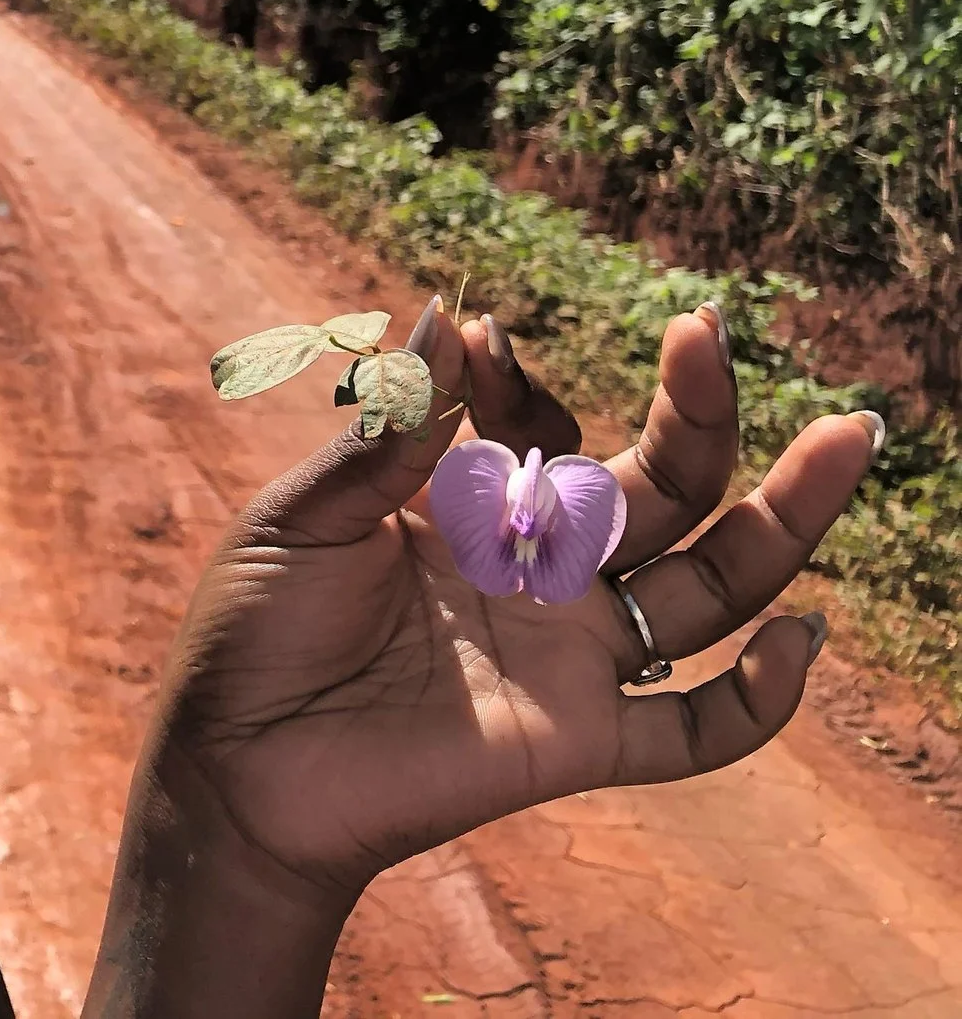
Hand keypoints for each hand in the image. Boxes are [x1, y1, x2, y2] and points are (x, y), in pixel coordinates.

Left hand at [84, 300, 881, 1017]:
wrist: (233, 764)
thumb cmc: (256, 629)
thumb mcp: (309, 514)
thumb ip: (391, 431)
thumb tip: (448, 314)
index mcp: (472, 510)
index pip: (543, 427)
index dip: (522, 382)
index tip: (482, 340)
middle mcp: (538, 574)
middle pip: (660, 490)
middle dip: (702, 414)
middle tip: (714, 332)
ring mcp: (567, 655)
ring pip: (708, 588)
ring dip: (782, 522)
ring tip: (845, 439)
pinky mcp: (575, 740)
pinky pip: (691, 729)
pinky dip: (756, 701)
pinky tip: (797, 641)